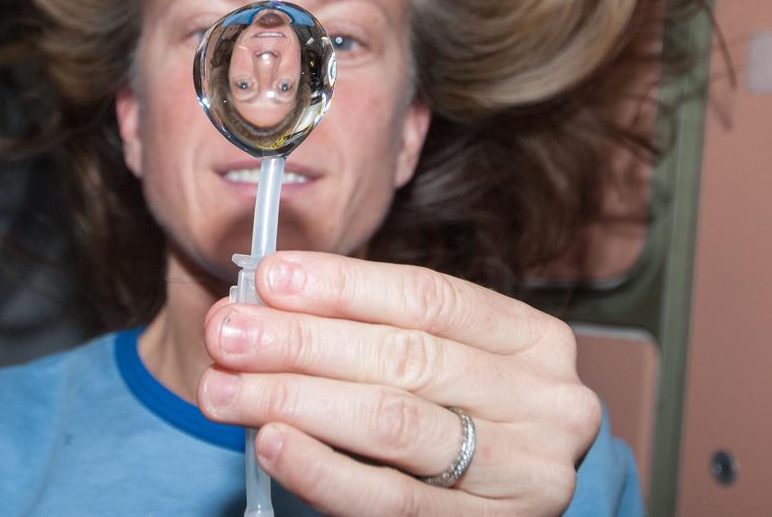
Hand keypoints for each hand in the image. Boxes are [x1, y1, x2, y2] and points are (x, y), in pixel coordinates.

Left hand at [197, 251, 601, 515]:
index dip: (344, 285)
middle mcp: (546, 403)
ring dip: (294, 399)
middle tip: (227, 332)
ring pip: (393, 423)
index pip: (430, 297)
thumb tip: (267, 296)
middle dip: (302, 342)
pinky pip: (390, 500)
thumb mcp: (440, 363)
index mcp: (535, 341)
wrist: (498, 505)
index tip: (269, 277)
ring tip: (224, 388)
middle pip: (406, 358)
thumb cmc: (457, 417)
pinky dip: (322, 467)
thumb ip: (371, 329)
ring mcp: (526, 473)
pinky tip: (272, 441)